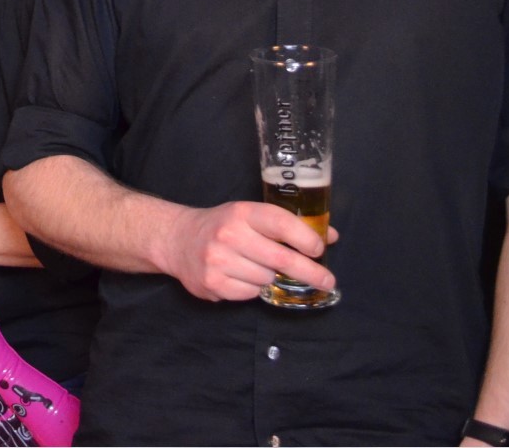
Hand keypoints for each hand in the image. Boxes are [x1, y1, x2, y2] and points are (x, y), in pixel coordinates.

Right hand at [160, 200, 337, 301]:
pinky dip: (254, 289)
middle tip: (327, 281)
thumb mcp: (251, 216)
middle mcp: (229, 234)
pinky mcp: (212, 283)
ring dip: (272, 279)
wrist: (178, 240)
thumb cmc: (223, 226)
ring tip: (260, 268)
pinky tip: (243, 277)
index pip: (281, 223)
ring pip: (267, 279)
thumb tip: (330, 237)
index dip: (306, 238)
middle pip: (281, 259)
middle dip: (310, 272)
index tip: (319, 249)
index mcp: (242, 213)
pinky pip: (251, 294)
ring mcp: (218, 260)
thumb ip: (287, 225)